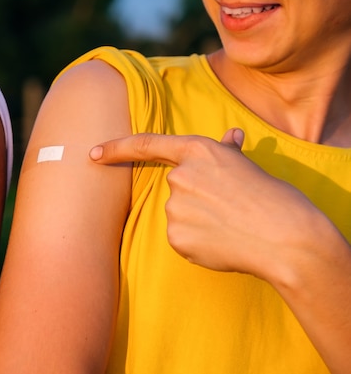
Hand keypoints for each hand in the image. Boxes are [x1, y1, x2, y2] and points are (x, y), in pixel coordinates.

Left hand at [89, 129, 326, 279]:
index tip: (93, 153)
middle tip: (227, 207)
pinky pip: (180, 238)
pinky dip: (197, 241)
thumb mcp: (248, 167)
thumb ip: (227, 152)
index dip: (116, 148)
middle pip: (174, 187)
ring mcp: (175, 207)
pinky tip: (221, 242)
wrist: (286, 238)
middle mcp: (180, 176)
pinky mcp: (176, 237)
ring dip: (197, 220)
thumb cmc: (272, 198)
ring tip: (228, 225)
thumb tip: (232, 136)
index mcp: (198, 151)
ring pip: (177, 214)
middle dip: (195, 197)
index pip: (146, 145)